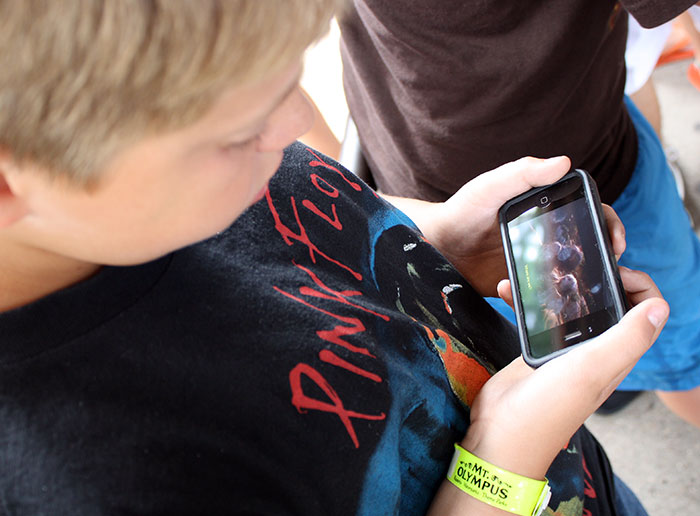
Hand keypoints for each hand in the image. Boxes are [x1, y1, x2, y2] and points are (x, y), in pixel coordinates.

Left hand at [424, 157, 625, 296]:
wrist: (433, 247)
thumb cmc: (460, 210)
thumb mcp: (489, 187)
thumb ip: (522, 173)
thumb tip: (564, 161)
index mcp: (544, 206)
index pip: (588, 209)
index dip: (608, 222)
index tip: (615, 239)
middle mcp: (544, 233)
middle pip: (588, 242)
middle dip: (605, 254)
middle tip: (611, 267)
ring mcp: (535, 260)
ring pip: (573, 270)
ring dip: (585, 278)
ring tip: (588, 286)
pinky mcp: (521, 284)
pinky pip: (547, 294)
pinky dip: (555, 298)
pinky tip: (549, 299)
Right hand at [466, 267, 667, 478]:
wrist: (501, 433)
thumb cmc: (547, 408)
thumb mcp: (593, 369)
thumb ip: (628, 338)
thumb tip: (661, 307)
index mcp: (617, 355)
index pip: (647, 312)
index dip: (638, 285)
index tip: (611, 271)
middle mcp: (596, 352)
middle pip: (612, 305)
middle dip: (598, 278)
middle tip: (576, 265)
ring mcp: (566, 352)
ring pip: (574, 308)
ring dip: (559, 286)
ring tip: (540, 272)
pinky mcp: (537, 351)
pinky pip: (539, 317)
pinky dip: (526, 302)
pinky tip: (508, 291)